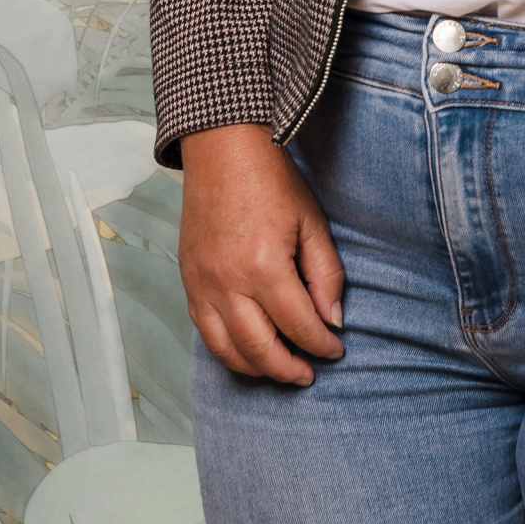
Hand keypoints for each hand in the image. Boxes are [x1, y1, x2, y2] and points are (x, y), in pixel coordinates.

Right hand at [179, 123, 344, 384]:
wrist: (223, 149)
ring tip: (280, 370)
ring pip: (227, 350)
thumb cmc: (272, 180)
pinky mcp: (188, 281)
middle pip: (260, 349)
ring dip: (256, 369)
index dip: (321, 344)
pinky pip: (204, 332)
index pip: (298, 325)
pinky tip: (247, 352)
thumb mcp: (311, 222)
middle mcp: (227, 283)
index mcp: (264, 266)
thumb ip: (325, 274)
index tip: (336, 350)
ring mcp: (202, 285)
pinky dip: (227, 350)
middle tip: (309, 374)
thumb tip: (331, 320)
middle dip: (288, 369)